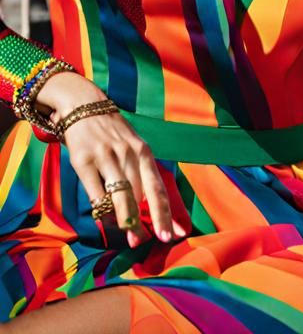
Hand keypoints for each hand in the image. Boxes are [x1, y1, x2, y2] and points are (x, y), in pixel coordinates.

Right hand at [39, 72, 186, 246]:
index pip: (158, 186)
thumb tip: (151, 205)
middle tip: (149, 241)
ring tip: (132, 236)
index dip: (165, 212)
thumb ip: (142, 172)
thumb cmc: (113, 134)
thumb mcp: (134, 146)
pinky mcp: (83, 161)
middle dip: (146, 221)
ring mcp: (106, 157)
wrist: (85, 106)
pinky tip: (107, 220)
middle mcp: (128, 154)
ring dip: (127, 219)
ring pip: (120, 195)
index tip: (172, 234)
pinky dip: (102, 209)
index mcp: (144, 151)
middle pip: (141, 194)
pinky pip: (96, 192)